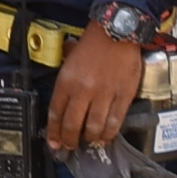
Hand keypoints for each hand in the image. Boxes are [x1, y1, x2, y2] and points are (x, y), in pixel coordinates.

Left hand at [44, 28, 149, 155]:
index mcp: (66, 81)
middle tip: (71, 146)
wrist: (117, 31)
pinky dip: (108, 133)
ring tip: (89, 141)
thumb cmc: (93, 44)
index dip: (54, 133)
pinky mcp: (123, 96)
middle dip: (70, 140)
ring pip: (94, 128)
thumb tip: (61, 104)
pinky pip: (114, 122)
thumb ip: (65, 82)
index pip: (56, 114)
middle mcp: (83, 90)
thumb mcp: (68, 60)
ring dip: (90, 139)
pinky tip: (105, 137)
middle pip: (73, 125)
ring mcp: (104, 94)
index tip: (54, 143)